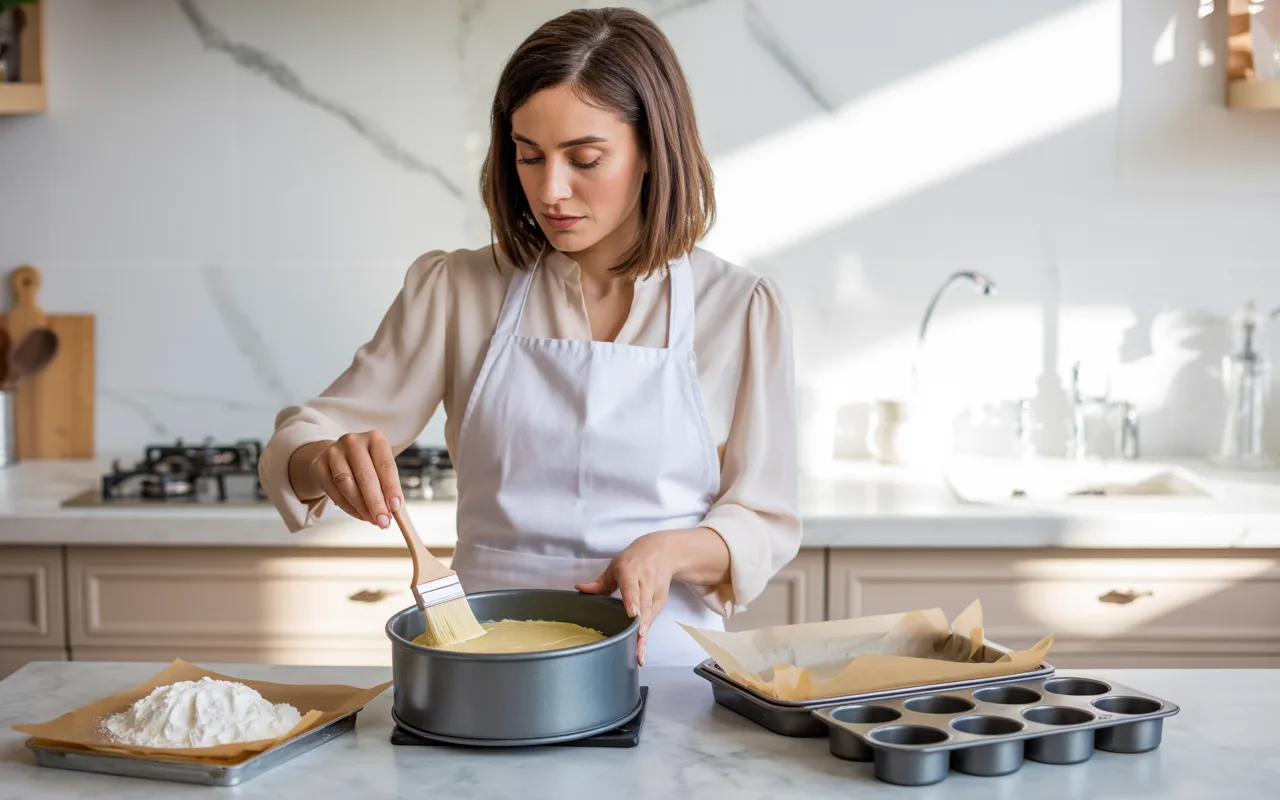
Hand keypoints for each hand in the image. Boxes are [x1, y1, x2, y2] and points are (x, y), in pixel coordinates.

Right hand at [301, 431, 402, 528]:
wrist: (336, 457)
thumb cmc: (367, 464)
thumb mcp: (381, 469)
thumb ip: (388, 488)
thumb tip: (394, 512)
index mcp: (375, 438)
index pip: (386, 465)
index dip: (392, 488)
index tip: (396, 508)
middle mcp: (353, 441)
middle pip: (366, 476)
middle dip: (376, 502)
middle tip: (384, 522)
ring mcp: (333, 452)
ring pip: (347, 484)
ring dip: (361, 507)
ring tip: (372, 520)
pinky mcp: (318, 465)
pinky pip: (333, 491)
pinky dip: (348, 507)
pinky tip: (359, 515)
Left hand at [575, 532, 677, 665]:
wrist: (663, 553)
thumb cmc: (635, 560)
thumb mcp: (615, 566)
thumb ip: (599, 582)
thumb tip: (579, 589)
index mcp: (631, 571)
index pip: (632, 587)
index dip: (632, 600)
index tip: (632, 614)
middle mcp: (645, 583)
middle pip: (643, 606)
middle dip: (640, 627)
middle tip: (635, 646)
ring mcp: (655, 593)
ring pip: (649, 617)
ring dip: (643, 637)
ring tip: (638, 655)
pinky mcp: (660, 603)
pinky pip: (651, 621)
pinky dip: (645, 636)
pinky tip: (640, 651)